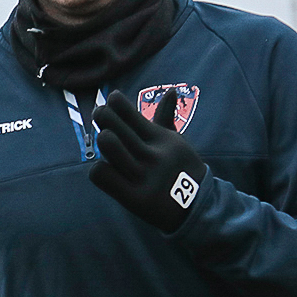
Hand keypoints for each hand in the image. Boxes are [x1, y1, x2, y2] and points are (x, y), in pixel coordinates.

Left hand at [90, 88, 207, 233]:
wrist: (197, 206)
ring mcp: (143, 175)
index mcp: (161, 138)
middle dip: (102, 116)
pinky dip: (99, 171)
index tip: (111, 101)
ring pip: (108, 145)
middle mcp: (152, 154)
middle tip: (100, 115)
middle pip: (112, 125)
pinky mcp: (134, 197)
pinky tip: (106, 171)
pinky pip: (101, 174)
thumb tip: (172, 91)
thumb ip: (165, 118)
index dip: (116, 103)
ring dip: (102, 141)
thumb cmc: (179, 169)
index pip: (130, 111)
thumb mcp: (175, 142)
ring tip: (105, 142)